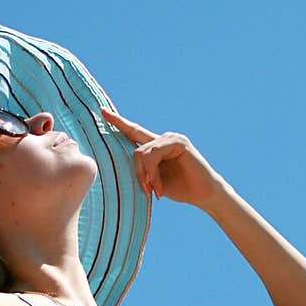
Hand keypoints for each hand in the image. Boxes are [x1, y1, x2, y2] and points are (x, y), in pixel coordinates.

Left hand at [99, 105, 223, 207]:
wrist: (202, 194)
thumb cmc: (179, 188)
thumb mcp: (153, 181)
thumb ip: (140, 170)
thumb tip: (119, 169)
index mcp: (155, 146)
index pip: (133, 132)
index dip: (118, 122)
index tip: (102, 111)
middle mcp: (162, 139)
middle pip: (135, 148)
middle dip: (137, 171)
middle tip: (146, 189)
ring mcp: (170, 138)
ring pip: (142, 153)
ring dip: (146, 175)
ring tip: (154, 190)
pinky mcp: (178, 141)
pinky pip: (153, 154)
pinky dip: (153, 172)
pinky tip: (158, 186)